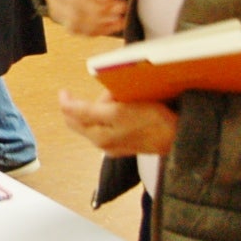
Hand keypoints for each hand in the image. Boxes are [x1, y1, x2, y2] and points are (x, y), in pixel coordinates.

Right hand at [41, 0, 128, 36]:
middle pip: (77, 2)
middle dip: (102, 7)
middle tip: (121, 6)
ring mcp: (53, 3)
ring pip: (76, 18)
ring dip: (101, 20)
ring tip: (119, 17)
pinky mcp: (59, 18)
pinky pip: (77, 28)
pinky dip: (96, 29)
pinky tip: (111, 25)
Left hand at [59, 89, 176, 156]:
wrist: (177, 139)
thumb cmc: (152, 120)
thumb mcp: (120, 108)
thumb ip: (93, 107)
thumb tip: (75, 104)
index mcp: (99, 132)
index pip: (73, 114)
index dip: (66, 101)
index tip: (63, 92)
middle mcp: (101, 142)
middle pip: (78, 121)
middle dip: (84, 106)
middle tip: (104, 95)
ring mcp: (110, 147)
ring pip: (91, 125)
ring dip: (95, 113)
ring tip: (117, 102)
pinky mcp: (120, 148)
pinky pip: (102, 131)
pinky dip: (103, 121)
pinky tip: (118, 114)